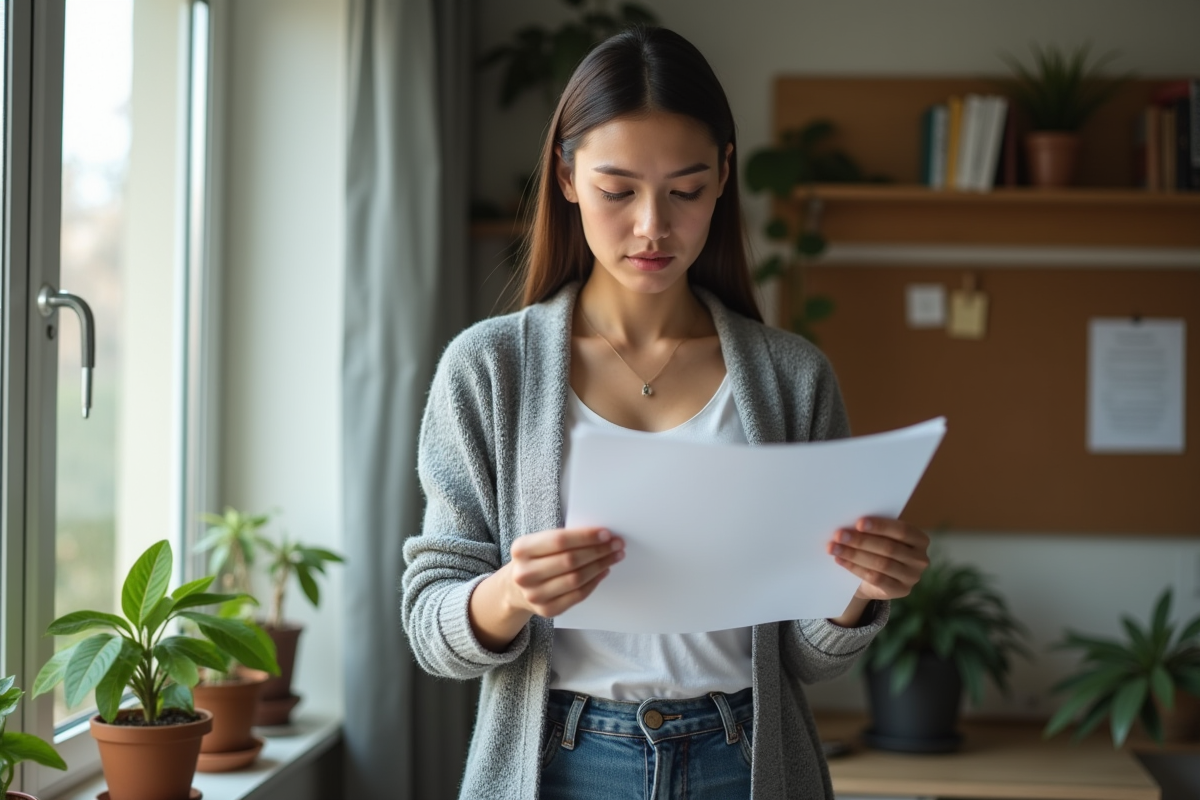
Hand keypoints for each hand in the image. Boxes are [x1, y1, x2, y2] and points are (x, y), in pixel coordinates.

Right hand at [470, 526, 623, 651]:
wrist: (515, 588)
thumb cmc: (534, 559)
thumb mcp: (538, 543)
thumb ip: (562, 539)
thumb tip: (600, 536)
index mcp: (521, 549)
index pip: (560, 540)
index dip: (586, 537)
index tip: (606, 533)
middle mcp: (525, 573)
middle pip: (570, 561)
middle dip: (599, 551)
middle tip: (617, 544)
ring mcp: (534, 594)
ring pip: (576, 579)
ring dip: (600, 566)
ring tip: (614, 557)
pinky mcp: (546, 610)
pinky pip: (578, 596)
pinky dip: (594, 582)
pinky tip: (603, 572)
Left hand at [827, 516, 929, 602]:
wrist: (874, 580)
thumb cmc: (877, 549)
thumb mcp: (880, 537)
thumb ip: (872, 530)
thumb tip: (849, 521)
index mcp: (919, 539)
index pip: (901, 530)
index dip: (880, 526)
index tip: (858, 523)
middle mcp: (920, 559)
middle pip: (888, 548)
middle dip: (861, 541)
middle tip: (839, 535)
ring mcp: (912, 577)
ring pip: (881, 564)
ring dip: (854, 554)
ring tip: (834, 548)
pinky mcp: (901, 591)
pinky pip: (876, 578)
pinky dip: (855, 568)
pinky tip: (840, 561)